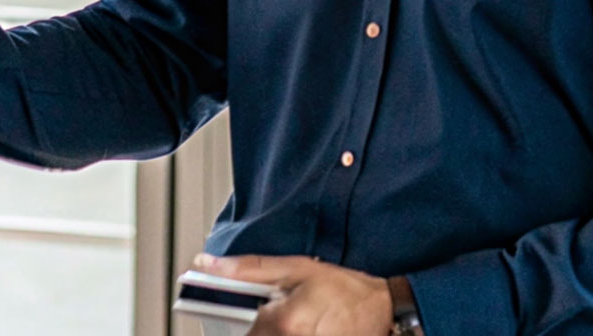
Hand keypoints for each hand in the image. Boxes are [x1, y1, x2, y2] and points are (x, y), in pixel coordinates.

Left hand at [193, 253, 391, 335]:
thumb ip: (248, 269)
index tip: (234, 315)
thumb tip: (207, 264)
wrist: (385, 310)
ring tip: (287, 322)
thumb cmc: (342, 288)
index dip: (233, 325)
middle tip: (273, 318)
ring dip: (269, 333)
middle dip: (257, 330)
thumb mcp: (295, 269)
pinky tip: (299, 328)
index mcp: (283, 324)